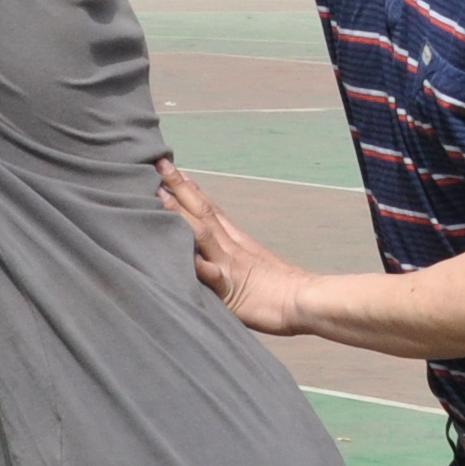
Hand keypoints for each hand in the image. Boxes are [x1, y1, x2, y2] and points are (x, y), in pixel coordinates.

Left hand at [159, 157, 307, 335]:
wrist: (305, 301)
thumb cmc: (282, 288)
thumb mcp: (256, 261)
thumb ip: (235, 252)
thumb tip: (215, 248)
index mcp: (238, 241)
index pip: (211, 209)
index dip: (191, 190)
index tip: (173, 171)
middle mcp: (231, 247)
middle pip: (203, 211)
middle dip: (180, 188)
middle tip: (160, 165)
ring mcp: (230, 265)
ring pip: (202, 233)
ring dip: (180, 213)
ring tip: (160, 195)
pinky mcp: (232, 290)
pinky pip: (212, 276)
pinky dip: (197, 264)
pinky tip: (179, 254)